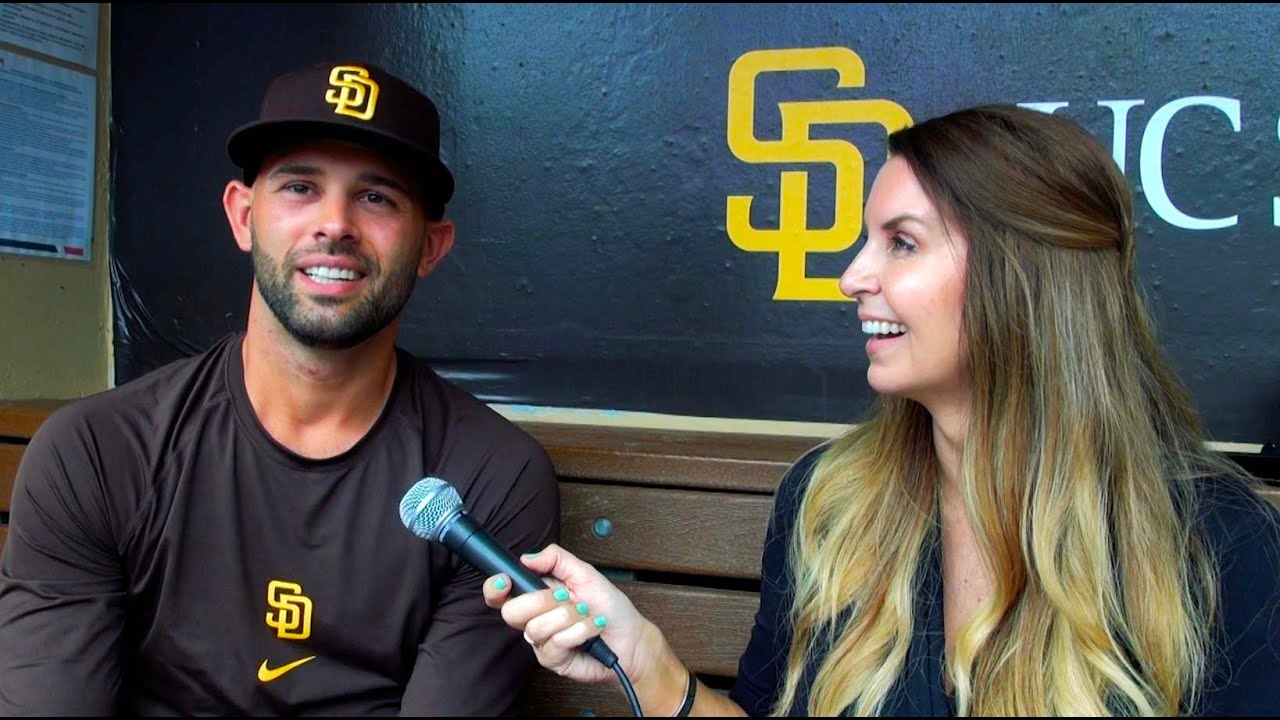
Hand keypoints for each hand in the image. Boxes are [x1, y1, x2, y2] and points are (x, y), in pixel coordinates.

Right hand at [483, 543, 662, 686]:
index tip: (505, 580)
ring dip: (568, 618)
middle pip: (511, 612)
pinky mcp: (553, 660)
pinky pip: (554, 644)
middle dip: (542, 602)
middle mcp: (534, 618)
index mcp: (536, 594)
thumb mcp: (585, 573)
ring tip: (586, 614)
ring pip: (535, 628)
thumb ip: (556, 559)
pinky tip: (591, 630)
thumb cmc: (609, 606)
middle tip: (567, 599)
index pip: (500, 594)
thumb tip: (526, 557)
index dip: (494, 588)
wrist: (631, 637)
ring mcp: (541, 641)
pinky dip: (578, 632)